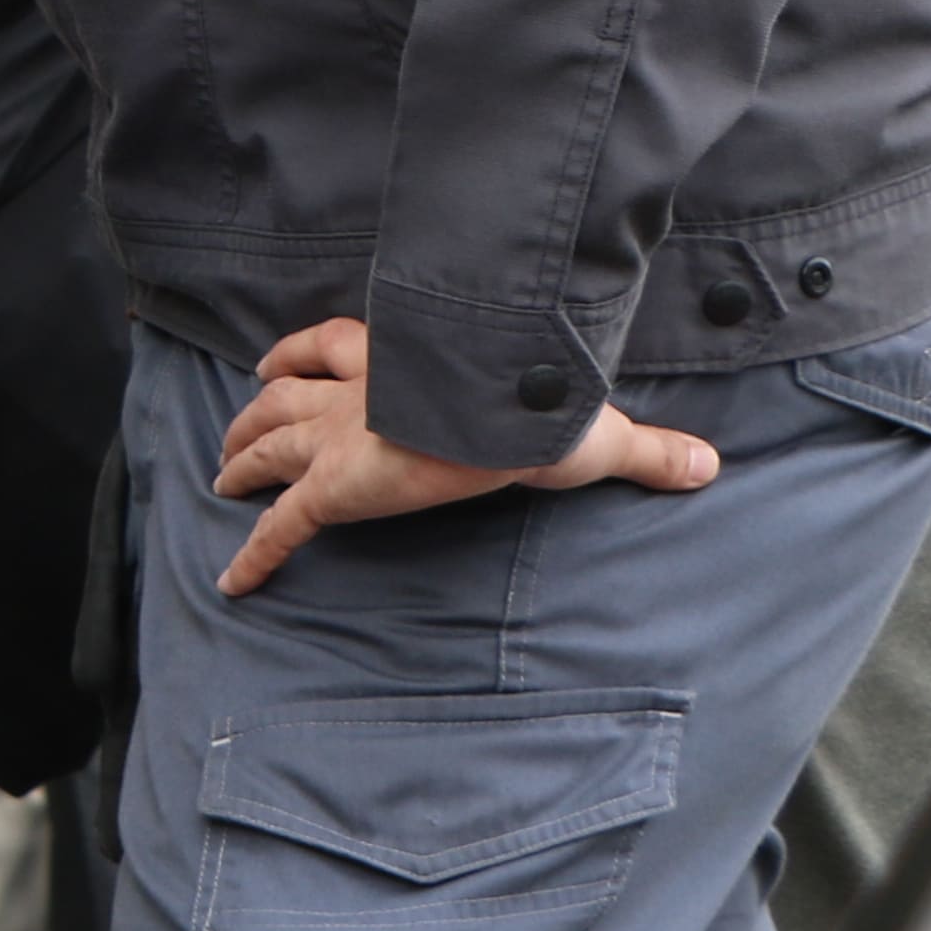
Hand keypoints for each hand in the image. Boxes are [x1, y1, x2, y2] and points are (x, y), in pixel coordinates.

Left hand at [208, 317, 723, 598]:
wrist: (500, 409)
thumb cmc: (538, 406)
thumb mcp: (593, 430)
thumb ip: (644, 449)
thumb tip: (708, 464)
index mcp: (402, 366)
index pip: (336, 348)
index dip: (304, 354)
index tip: (280, 362)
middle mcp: (355, 395)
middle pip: (283, 394)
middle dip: (257, 411)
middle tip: (236, 430)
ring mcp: (337, 442)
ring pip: (267, 444)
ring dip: (241, 454)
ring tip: (222, 473)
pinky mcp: (333, 489)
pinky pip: (279, 527)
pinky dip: (253, 554)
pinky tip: (232, 582)